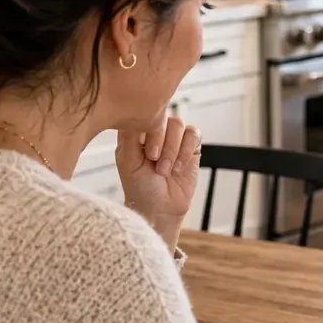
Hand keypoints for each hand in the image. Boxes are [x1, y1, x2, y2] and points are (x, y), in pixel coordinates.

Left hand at [118, 111, 200, 251]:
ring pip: (178, 125)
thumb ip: (129, 137)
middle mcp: (156, 130)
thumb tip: (135, 114)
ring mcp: (174, 137)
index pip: (144, 113)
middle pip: (164, 117)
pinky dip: (186, 152)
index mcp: (136, 131)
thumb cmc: (140, 187)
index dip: (149, 130)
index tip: (147, 154)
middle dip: (162, 144)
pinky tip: (179, 167)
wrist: (160, 208)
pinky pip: (194, 135)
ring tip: (166, 170)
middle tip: (155, 164)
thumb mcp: (128, 162)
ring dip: (173, 150)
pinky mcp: (191, 146)